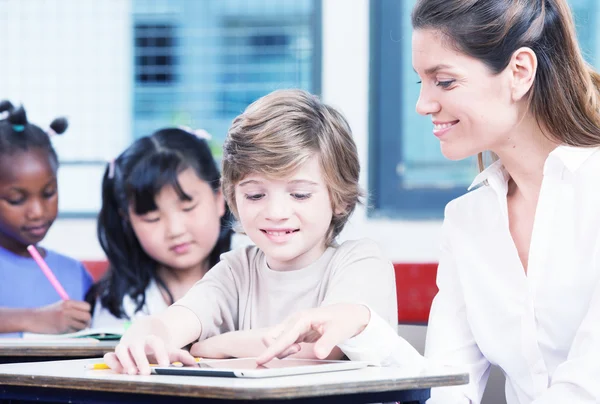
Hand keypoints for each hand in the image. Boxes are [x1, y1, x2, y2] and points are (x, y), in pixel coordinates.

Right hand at [30, 300, 90, 333]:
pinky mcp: (61, 328)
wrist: (31, 318)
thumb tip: (88, 318)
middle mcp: (68, 309)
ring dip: (80, 329)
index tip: (83, 317)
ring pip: (82, 326)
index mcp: (68, 302)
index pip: (87, 307)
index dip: (87, 312)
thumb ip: (73, 309)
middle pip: (87, 316)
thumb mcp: (60, 306)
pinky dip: (73, 333)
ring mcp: (65, 319)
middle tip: (84, 325)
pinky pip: (74, 332)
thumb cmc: (47, 313)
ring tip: (73, 329)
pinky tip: (67, 332)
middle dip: (87, 322)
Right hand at [105, 335, 196, 374]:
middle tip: (145, 373)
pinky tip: (118, 370)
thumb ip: (181, 356)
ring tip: (131, 373)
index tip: (164, 365)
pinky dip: (111, 362)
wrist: (142, 338)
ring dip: (124, 360)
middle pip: (137, 346)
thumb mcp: (169, 351)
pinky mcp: (114, 354)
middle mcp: (137, 342)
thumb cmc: (156, 349)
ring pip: (121, 349)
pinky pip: (109, 356)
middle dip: (141, 360)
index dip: (160, 352)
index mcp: (151, 339)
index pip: (155, 342)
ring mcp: (124, 346)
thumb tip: (194, 363)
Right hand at [256, 303, 370, 364]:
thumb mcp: (338, 332)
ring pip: (276, 340)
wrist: (350, 314)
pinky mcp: (296, 330)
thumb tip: (318, 354)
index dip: (271, 350)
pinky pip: (282, 341)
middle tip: (298, 350)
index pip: (282, 338)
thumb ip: (327, 343)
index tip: (260, 360)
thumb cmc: (344, 320)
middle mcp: (294, 320)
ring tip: (300, 348)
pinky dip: (285, 348)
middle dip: (277, 349)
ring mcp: (294, 325)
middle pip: (272, 337)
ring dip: (282, 349)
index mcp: (302, 319)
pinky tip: (298, 347)